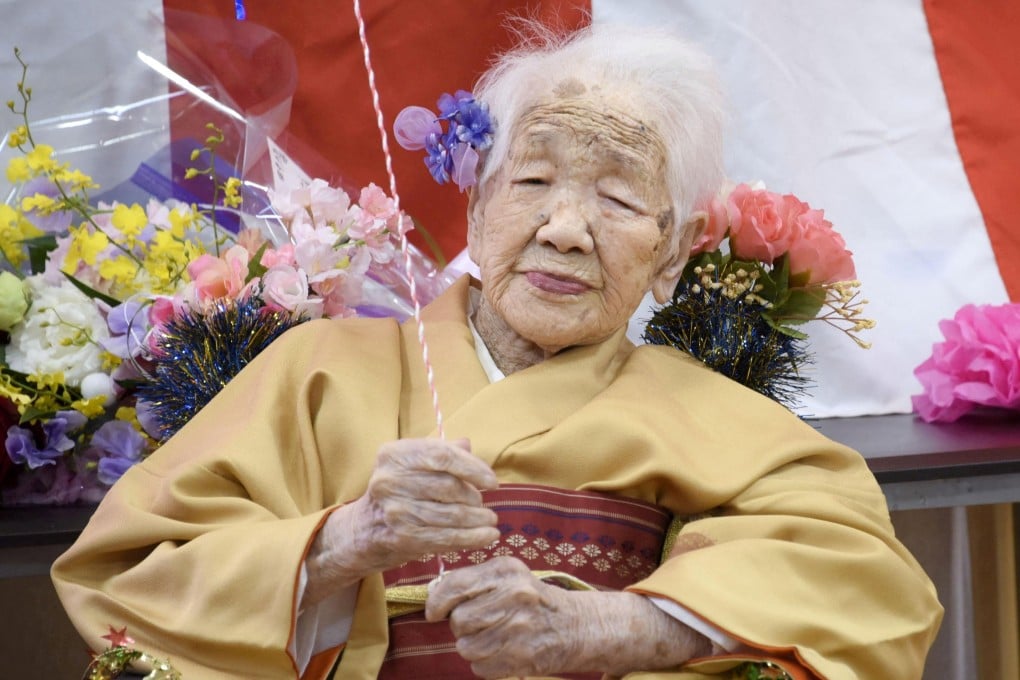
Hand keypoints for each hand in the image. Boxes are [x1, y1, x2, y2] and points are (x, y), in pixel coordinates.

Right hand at [305, 438, 499, 601]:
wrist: (363, 531)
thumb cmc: (397, 493)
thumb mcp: (412, 466)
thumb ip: (440, 453)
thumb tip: (467, 444)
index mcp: (394, 454)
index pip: (442, 455)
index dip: (473, 467)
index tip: (492, 481)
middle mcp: (389, 480)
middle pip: (448, 486)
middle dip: (474, 497)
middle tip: (484, 506)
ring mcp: (394, 510)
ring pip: (450, 514)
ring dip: (478, 520)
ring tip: (491, 522)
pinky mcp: (401, 538)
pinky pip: (446, 537)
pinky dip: (472, 538)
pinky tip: (488, 537)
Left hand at [426, 556, 710, 677]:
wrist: (576, 626)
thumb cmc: (534, 599)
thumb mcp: (509, 576)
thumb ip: (473, 580)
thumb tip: (433, 596)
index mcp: (506, 571)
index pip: (454, 586)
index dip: (436, 602)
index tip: (433, 612)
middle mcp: (513, 596)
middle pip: (458, 620)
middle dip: (463, 625)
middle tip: (484, 622)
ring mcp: (518, 628)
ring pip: (465, 646)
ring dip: (474, 646)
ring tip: (496, 636)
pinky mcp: (520, 657)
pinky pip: (479, 666)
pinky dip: (486, 663)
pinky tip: (505, 651)